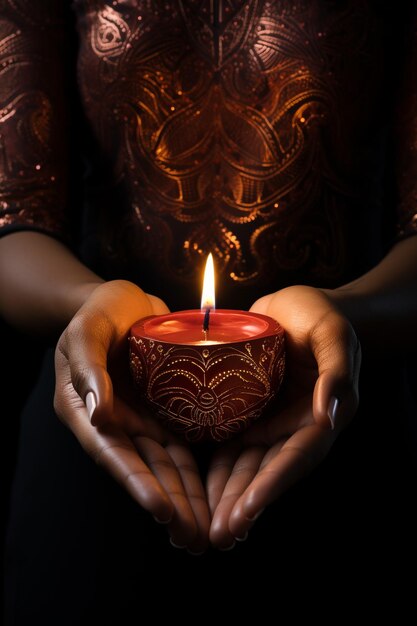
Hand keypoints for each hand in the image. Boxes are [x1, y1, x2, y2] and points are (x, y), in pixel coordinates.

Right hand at [54, 280, 209, 552]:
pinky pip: (181, 443)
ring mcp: (141, 418)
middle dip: (169, 505)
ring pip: (165, 465)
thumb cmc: (97, 312)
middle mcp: (114, 422)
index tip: (161, 510)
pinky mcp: (165, 409)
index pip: (112, 453)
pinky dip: (194, 470)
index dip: (136, 483)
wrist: (124, 301)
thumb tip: (97, 413)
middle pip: (143, 470)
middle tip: (193, 539)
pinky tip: (212, 492)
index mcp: (85, 410)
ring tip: (205, 530)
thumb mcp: (86, 332)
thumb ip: (89, 368)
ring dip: (185, 498)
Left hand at [207, 285, 360, 548]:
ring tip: (204, 525)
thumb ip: (336, 372)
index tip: (247, 510)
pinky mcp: (249, 410)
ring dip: (227, 496)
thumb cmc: (320, 314)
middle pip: (268, 471)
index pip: (297, 457)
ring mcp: (271, 420)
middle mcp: (295, 426)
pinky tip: (198, 489)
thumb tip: (333, 416)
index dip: (272, 485)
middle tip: (218, 535)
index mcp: (322, 415)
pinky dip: (217, 468)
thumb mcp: (332, 334)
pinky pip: (231, 443)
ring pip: (247, 465)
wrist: (295, 305)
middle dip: (243, 504)